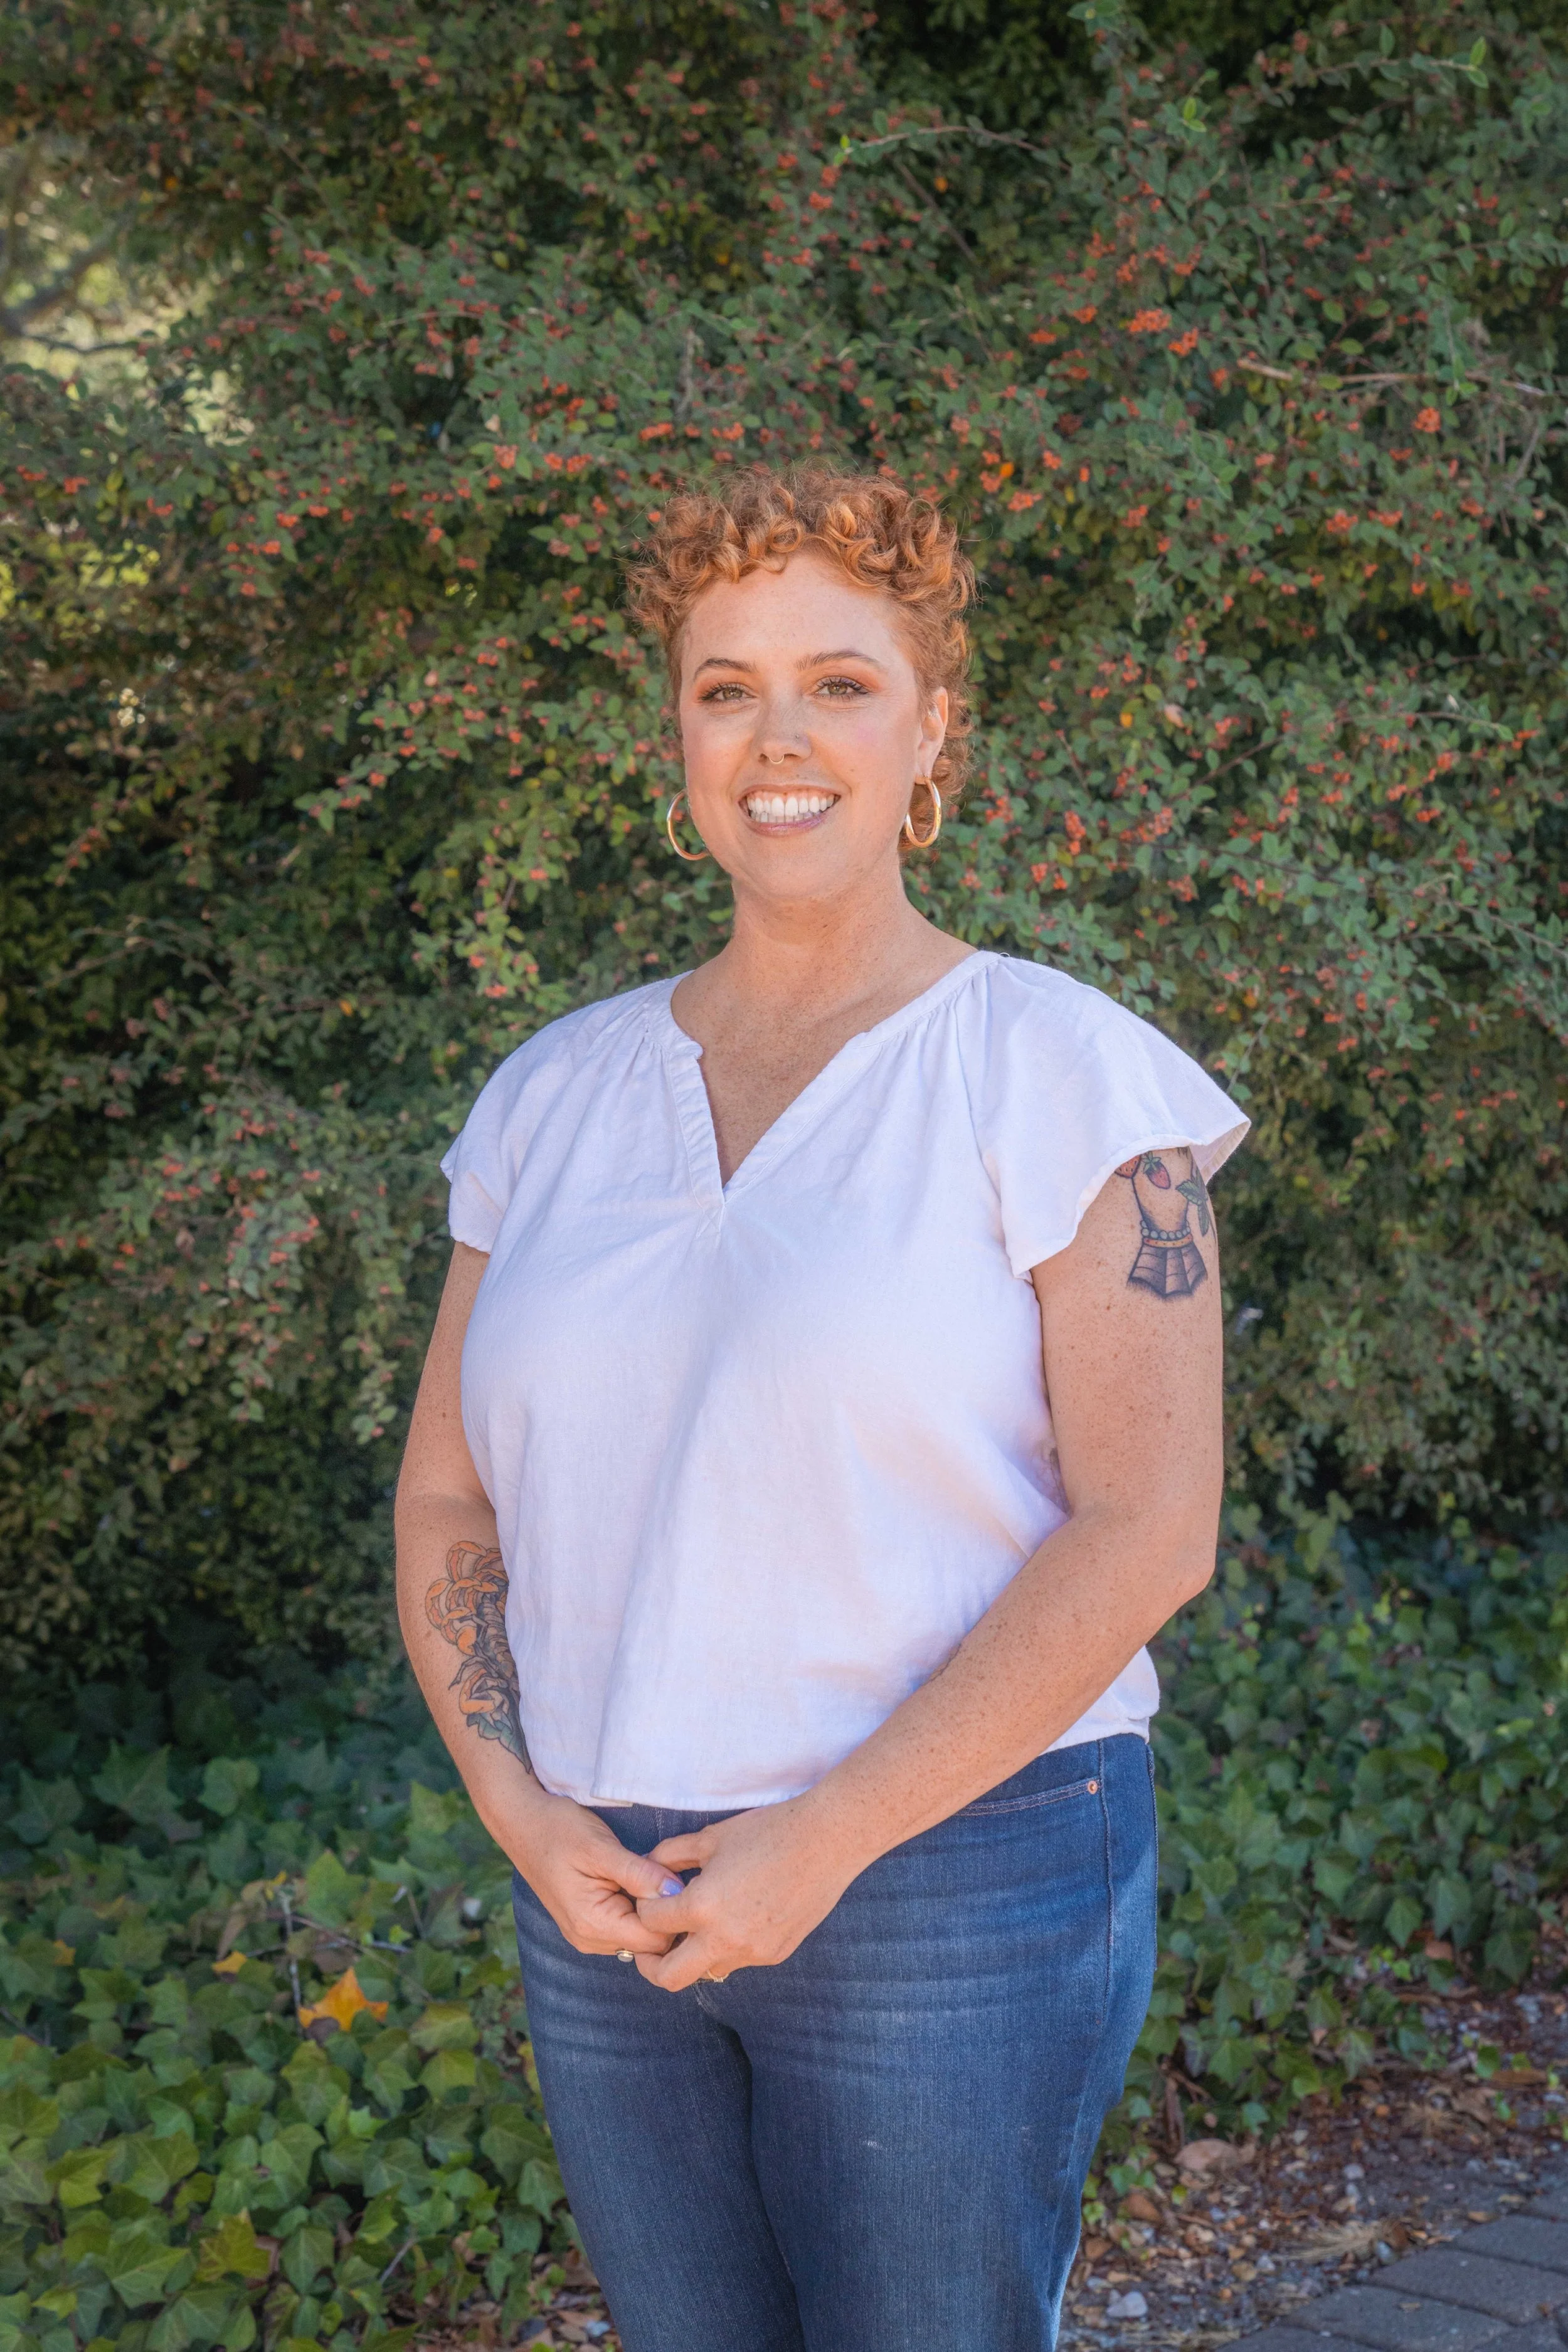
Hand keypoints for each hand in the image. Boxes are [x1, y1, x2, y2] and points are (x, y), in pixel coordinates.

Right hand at [505, 1788, 683, 1957]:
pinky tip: (631, 1878)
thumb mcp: (601, 1848)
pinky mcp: (588, 1923)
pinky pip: (625, 1924)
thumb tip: (677, 1893)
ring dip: (648, 1906)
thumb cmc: (558, 1830)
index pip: (655, 1940)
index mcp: (592, 1925)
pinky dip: (635, 1904)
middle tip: (659, 1870)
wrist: (522, 1822)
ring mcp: (588, 1935)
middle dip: (662, 1909)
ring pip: (639, 1933)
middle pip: (650, 1941)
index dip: (673, 1913)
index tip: (675, 1880)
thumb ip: (640, 1875)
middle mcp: (590, 1940)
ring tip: (642, 1871)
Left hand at [631, 1798, 860, 1991]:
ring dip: (694, 1954)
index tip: (652, 1897)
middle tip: (651, 1946)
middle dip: (651, 1965)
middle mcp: (725, 1939)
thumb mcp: (711, 1837)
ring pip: (707, 1971)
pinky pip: (738, 1960)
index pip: (651, 1923)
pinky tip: (735, 1917)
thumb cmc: (768, 1830)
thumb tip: (649, 1867)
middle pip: (669, 1977)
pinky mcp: (775, 1955)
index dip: (645, 1907)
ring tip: (697, 1925)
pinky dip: (727, 1946)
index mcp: (703, 1907)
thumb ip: (671, 1854)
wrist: (827, 1841)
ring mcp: (752, 1952)